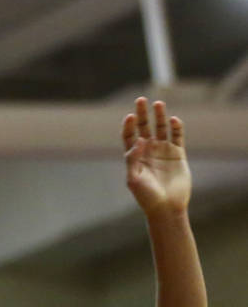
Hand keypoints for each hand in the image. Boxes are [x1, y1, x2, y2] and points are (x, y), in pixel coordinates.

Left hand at [122, 97, 190, 216]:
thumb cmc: (146, 195)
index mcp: (134, 156)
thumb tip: (138, 140)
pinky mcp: (178, 154)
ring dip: (159, 116)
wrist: (166, 207)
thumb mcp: (133, 178)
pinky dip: (176, 128)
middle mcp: (148, 151)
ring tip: (158, 103)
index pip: (129, 136)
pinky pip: (177, 137)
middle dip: (142, 114)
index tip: (130, 117)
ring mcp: (163, 151)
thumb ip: (133, 159)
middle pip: (144, 127)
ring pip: (161, 129)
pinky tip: (173, 120)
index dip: (129, 125)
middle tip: (140, 99)